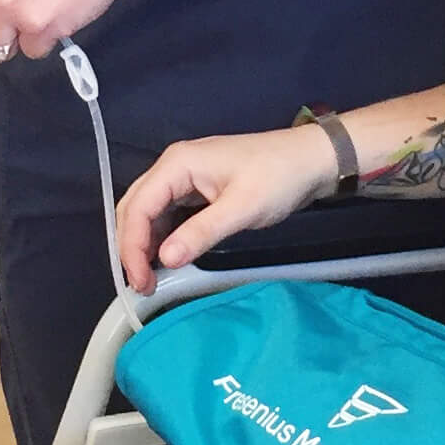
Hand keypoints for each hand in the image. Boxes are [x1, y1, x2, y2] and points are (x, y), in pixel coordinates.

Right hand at [115, 128, 337, 292]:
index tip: (139, 281)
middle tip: (141, 285)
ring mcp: (185, 175)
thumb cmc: (279, 177)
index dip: (131, 247)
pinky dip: (162, 236)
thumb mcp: (242, 208)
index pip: (138, 207)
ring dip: (144, 243)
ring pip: (149, 211)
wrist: (312, 159)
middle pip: (136, 207)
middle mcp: (174, 165)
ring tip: (150, 278)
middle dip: (132, 247)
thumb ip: (201, 232)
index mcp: (178, 163)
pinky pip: (168, 212)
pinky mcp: (198, 187)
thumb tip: (165, 259)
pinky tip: (167, 258)